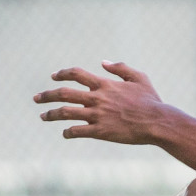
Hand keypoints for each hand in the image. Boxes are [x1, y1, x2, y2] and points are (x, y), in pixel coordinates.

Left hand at [34, 61, 171, 143]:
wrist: (158, 122)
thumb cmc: (151, 101)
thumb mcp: (140, 78)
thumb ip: (121, 68)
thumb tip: (103, 62)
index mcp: (105, 85)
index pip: (76, 74)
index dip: (62, 73)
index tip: (54, 77)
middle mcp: (97, 98)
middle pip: (64, 93)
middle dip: (47, 95)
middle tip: (36, 98)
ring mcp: (98, 115)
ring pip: (66, 112)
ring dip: (51, 114)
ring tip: (43, 116)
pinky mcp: (101, 131)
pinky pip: (78, 131)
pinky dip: (68, 132)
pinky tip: (65, 133)